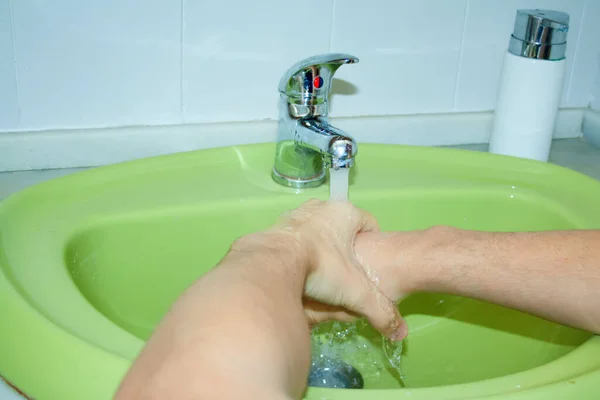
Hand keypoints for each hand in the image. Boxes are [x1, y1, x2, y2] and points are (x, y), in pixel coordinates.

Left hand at [276, 199, 406, 340]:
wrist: (269, 263)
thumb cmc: (320, 267)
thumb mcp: (356, 292)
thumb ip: (380, 310)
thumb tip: (399, 333)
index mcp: (344, 213)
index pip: (369, 223)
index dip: (372, 245)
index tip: (368, 266)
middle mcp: (320, 207)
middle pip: (342, 227)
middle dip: (345, 249)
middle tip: (345, 274)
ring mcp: (296, 213)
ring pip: (317, 230)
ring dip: (321, 248)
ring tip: (322, 274)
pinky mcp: (275, 225)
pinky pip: (295, 237)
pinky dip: (299, 251)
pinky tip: (298, 271)